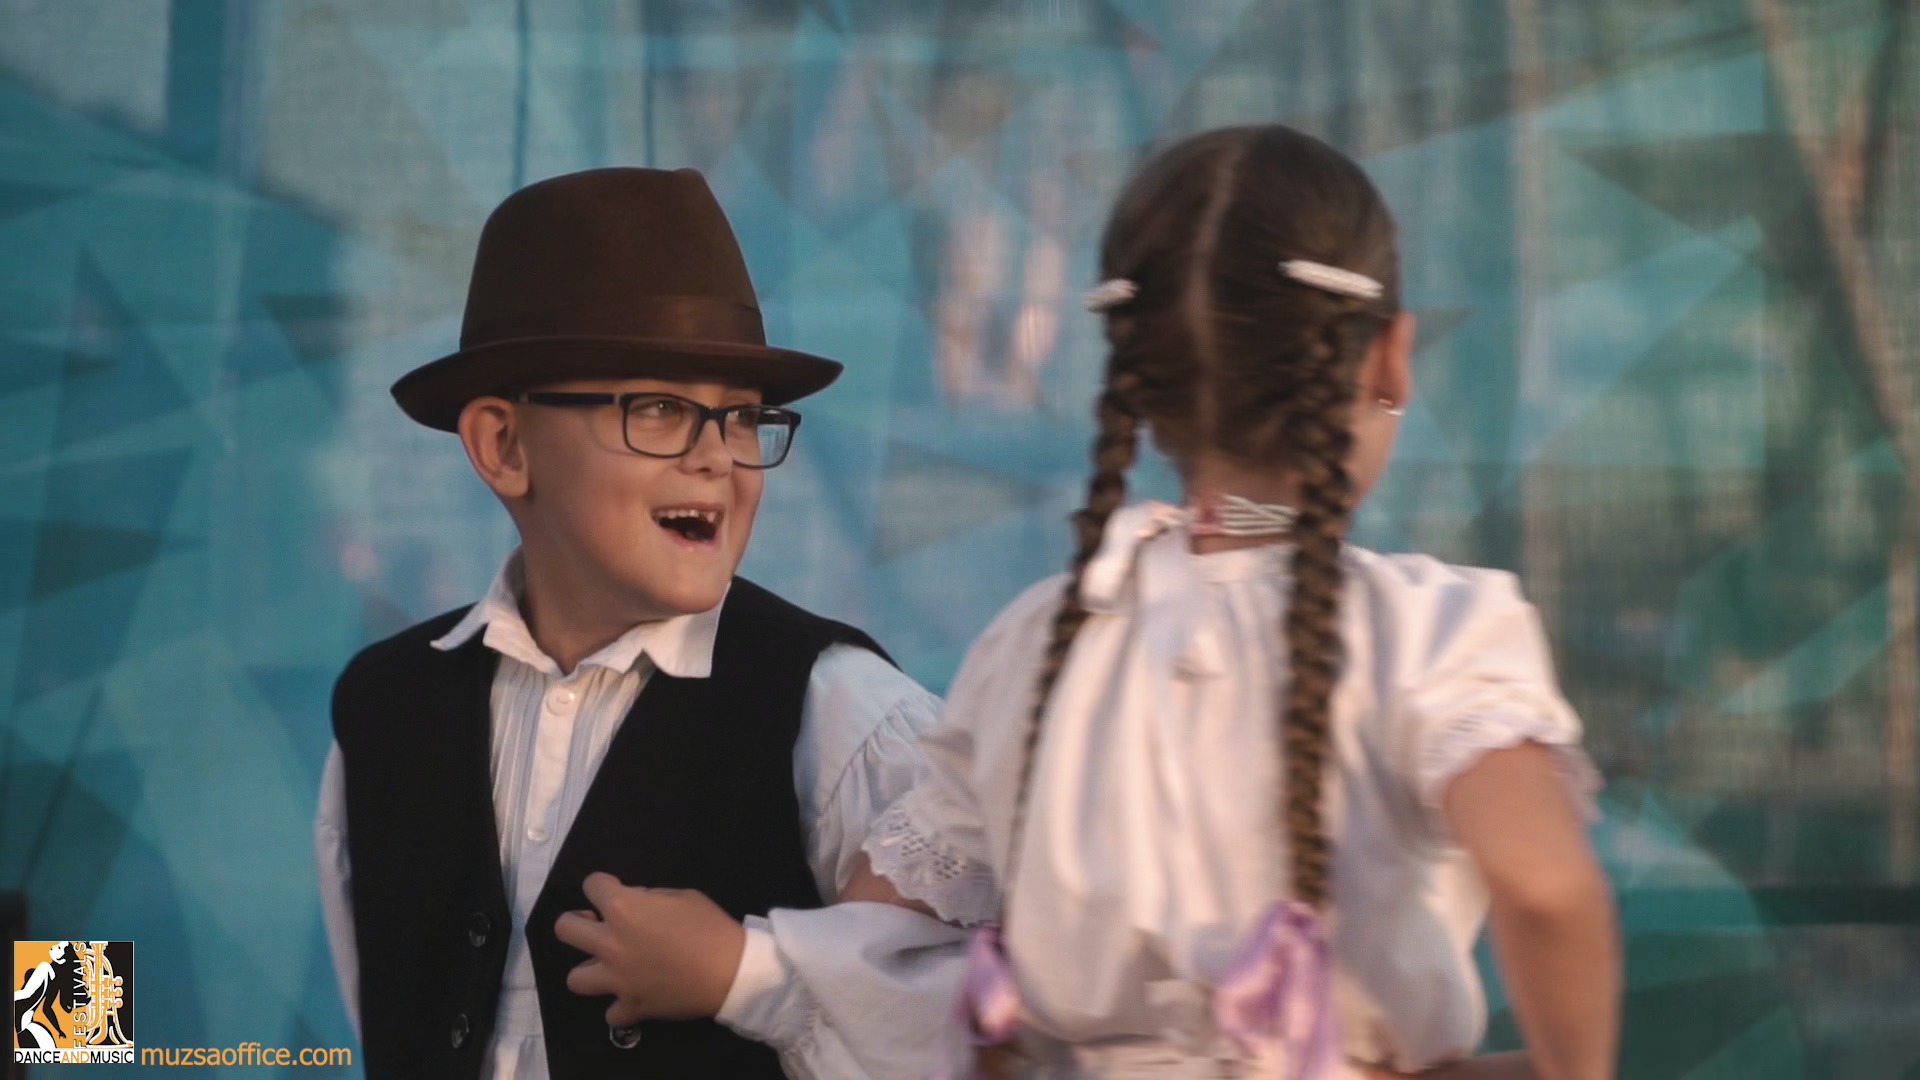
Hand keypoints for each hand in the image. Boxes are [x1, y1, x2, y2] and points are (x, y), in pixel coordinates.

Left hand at [554, 872, 746, 1023]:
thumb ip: (650, 898)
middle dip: (577, 922)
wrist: (731, 972)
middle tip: (599, 926)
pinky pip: (611, 1013)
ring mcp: (617, 979)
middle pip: (565, 929)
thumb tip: (636, 904)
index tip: (615, 890)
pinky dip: (620, 1006)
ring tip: (609, 966)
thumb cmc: (710, 926)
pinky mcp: (631, 1006)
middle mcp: (611, 943)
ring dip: (590, 969)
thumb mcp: (682, 896)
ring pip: (575, 979)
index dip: (602, 885)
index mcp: (623, 909)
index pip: (592, 885)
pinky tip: (633, 996)